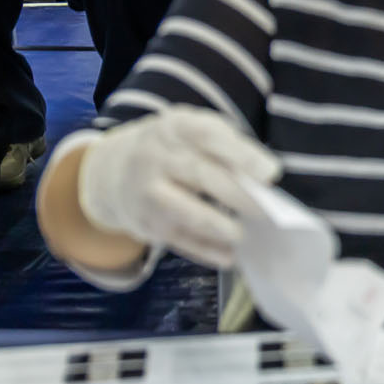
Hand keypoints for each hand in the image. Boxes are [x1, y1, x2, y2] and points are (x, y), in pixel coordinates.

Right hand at [77, 106, 280, 269]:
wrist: (113, 171)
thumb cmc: (172, 149)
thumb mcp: (191, 132)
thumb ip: (226, 146)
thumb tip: (265, 176)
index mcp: (175, 127)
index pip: (208, 136)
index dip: (241, 154)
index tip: (270, 173)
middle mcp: (156, 157)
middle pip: (201, 175)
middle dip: (237, 194)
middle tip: (265, 209)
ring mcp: (148, 191)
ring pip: (187, 212)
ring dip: (219, 226)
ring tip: (242, 234)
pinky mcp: (146, 223)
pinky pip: (179, 239)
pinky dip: (205, 250)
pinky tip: (227, 256)